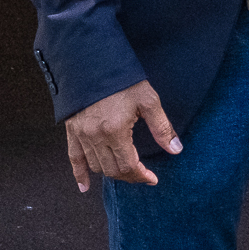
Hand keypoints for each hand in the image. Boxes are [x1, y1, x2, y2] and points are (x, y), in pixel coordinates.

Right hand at [64, 80, 179, 192]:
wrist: (93, 62)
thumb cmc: (123, 80)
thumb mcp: (148, 100)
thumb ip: (162, 127)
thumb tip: (176, 150)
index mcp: (115, 130)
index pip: (128, 166)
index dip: (142, 176)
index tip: (152, 178)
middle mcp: (95, 137)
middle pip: (112, 170)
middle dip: (129, 176)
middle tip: (142, 174)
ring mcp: (81, 135)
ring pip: (96, 166)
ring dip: (111, 173)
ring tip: (125, 172)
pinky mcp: (72, 131)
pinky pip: (74, 159)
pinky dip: (79, 175)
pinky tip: (84, 187)